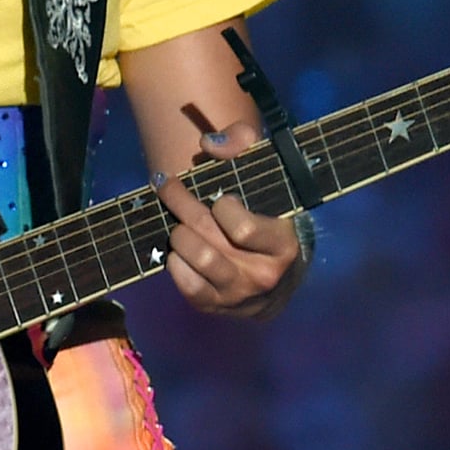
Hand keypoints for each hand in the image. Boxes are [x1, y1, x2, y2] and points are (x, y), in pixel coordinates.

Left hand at [153, 120, 312, 320]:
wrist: (277, 276)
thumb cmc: (267, 216)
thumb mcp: (265, 176)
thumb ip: (242, 144)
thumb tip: (209, 143)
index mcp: (283, 245)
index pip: (241, 227)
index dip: (223, 207)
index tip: (222, 197)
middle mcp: (263, 275)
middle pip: (206, 238)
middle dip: (181, 204)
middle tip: (167, 185)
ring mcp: (238, 296)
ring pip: (193, 259)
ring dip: (178, 235)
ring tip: (180, 223)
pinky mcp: (214, 307)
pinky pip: (184, 283)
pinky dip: (175, 263)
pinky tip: (180, 251)